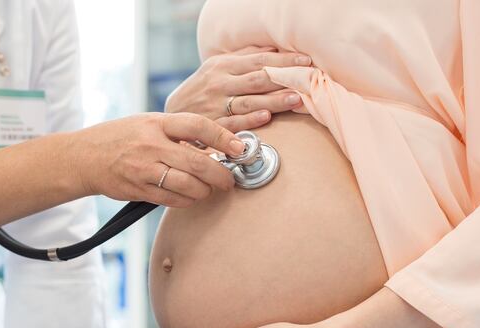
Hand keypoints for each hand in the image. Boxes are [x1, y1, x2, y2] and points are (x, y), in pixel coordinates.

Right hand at [74, 112, 244, 207]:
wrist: (84, 157)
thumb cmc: (121, 137)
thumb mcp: (148, 123)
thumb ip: (178, 132)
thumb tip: (215, 145)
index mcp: (157, 122)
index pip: (198, 125)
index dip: (223, 137)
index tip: (239, 148)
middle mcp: (151, 145)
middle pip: (198, 163)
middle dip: (221, 175)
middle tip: (229, 180)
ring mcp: (144, 169)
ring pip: (188, 186)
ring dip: (205, 191)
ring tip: (208, 189)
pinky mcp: (138, 189)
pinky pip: (173, 200)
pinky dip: (188, 200)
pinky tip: (191, 196)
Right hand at [165, 46, 310, 131]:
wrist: (173, 114)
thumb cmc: (201, 89)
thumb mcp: (217, 68)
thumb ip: (243, 59)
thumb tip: (273, 50)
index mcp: (222, 66)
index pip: (258, 61)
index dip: (283, 60)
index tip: (305, 60)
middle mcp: (219, 84)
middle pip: (257, 79)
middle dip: (283, 78)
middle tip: (306, 79)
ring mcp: (215, 105)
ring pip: (249, 101)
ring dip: (273, 101)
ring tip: (295, 100)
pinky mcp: (212, 126)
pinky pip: (233, 123)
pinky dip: (250, 120)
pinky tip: (266, 118)